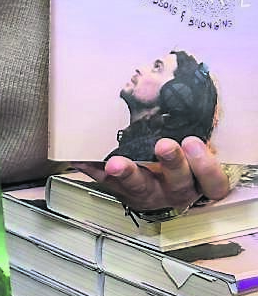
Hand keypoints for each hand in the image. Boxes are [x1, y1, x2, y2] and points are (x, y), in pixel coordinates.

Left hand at [76, 135, 230, 212]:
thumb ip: (200, 142)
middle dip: (172, 162)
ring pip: (140, 187)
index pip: (213, 183)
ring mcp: (148, 194)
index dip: (206, 166)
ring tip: (115, 163)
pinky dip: (94, 169)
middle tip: (164, 145)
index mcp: (198, 182)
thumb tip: (193, 102)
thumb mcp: (198, 156)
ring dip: (128, 173)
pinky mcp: (123, 192)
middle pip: (178, 182)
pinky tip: (82, 159)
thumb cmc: (184, 166)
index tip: (193, 142)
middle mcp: (175, 191)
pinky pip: (108, 183)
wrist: (159, 189)